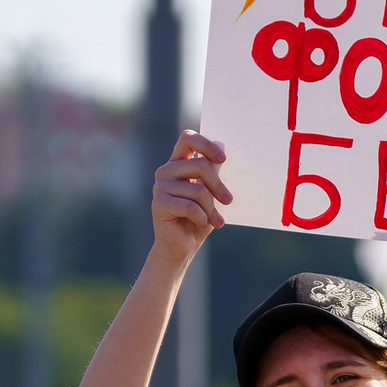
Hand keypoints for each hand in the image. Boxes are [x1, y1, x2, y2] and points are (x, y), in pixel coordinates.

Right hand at [150, 131, 230, 262]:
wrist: (181, 247)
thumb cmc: (198, 218)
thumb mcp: (211, 193)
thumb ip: (213, 171)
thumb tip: (221, 144)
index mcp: (178, 163)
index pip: (188, 139)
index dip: (206, 145)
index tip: (222, 159)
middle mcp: (166, 171)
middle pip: (200, 166)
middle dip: (219, 186)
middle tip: (228, 201)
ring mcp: (160, 187)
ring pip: (198, 190)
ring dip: (211, 209)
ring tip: (215, 221)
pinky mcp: (158, 204)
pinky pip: (190, 206)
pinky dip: (202, 218)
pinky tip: (202, 224)